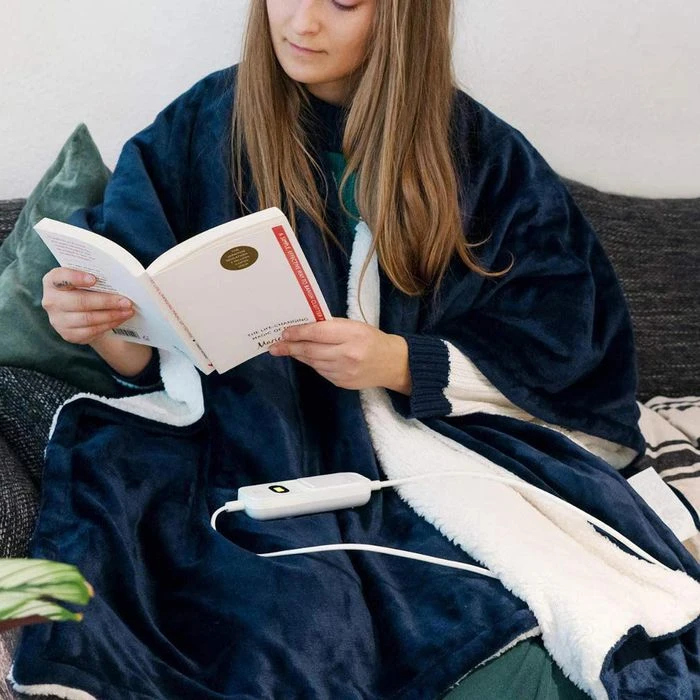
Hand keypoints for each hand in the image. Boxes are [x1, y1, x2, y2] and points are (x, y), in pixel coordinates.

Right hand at [41, 267, 152, 375]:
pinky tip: (120, 319)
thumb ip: (94, 276)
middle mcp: (51, 301)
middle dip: (106, 301)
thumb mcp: (84, 279)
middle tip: (126, 301)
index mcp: (52, 281)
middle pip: (79, 302)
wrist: (80, 312)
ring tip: (128, 311)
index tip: (94, 279)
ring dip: (112, 315)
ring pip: (88, 319)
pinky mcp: (68, 334)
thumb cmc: (85, 289)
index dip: (76, 278)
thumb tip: (120, 279)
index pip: (60, 277)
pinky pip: (91, 331)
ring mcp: (58, 320)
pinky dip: (109, 324)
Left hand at [268, 318, 410, 393]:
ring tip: (286, 350)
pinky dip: (312, 363)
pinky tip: (307, 357)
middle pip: (311, 350)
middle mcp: (347, 355)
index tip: (284, 332)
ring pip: (313, 362)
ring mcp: (343, 371)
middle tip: (275, 346)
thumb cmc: (371, 339)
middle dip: (290, 347)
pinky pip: (321, 371)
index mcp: (351, 335)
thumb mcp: (355, 326)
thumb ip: (331, 326)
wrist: (392, 364)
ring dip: (298, 355)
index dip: (298, 333)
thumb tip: (303, 328)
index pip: (318, 333)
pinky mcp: (341, 383)